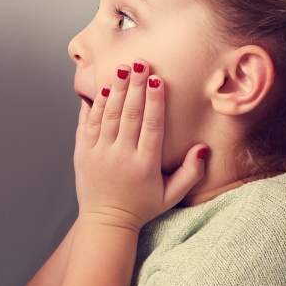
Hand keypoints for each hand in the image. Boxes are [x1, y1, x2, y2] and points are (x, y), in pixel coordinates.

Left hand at [73, 61, 207, 233]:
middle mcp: (121, 157)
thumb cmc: (142, 206)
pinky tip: (104, 89)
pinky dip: (95, 106)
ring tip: (123, 69)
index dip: (154, 101)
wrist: (106, 221)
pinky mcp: (83, 154)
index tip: (157, 80)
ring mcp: (99, 154)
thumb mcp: (172, 195)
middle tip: (141, 63)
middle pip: (130, 115)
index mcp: (145, 165)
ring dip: (116, 90)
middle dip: (135, 86)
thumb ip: (191, 172)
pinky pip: (89, 125)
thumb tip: (202, 147)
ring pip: (108, 116)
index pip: (151, 126)